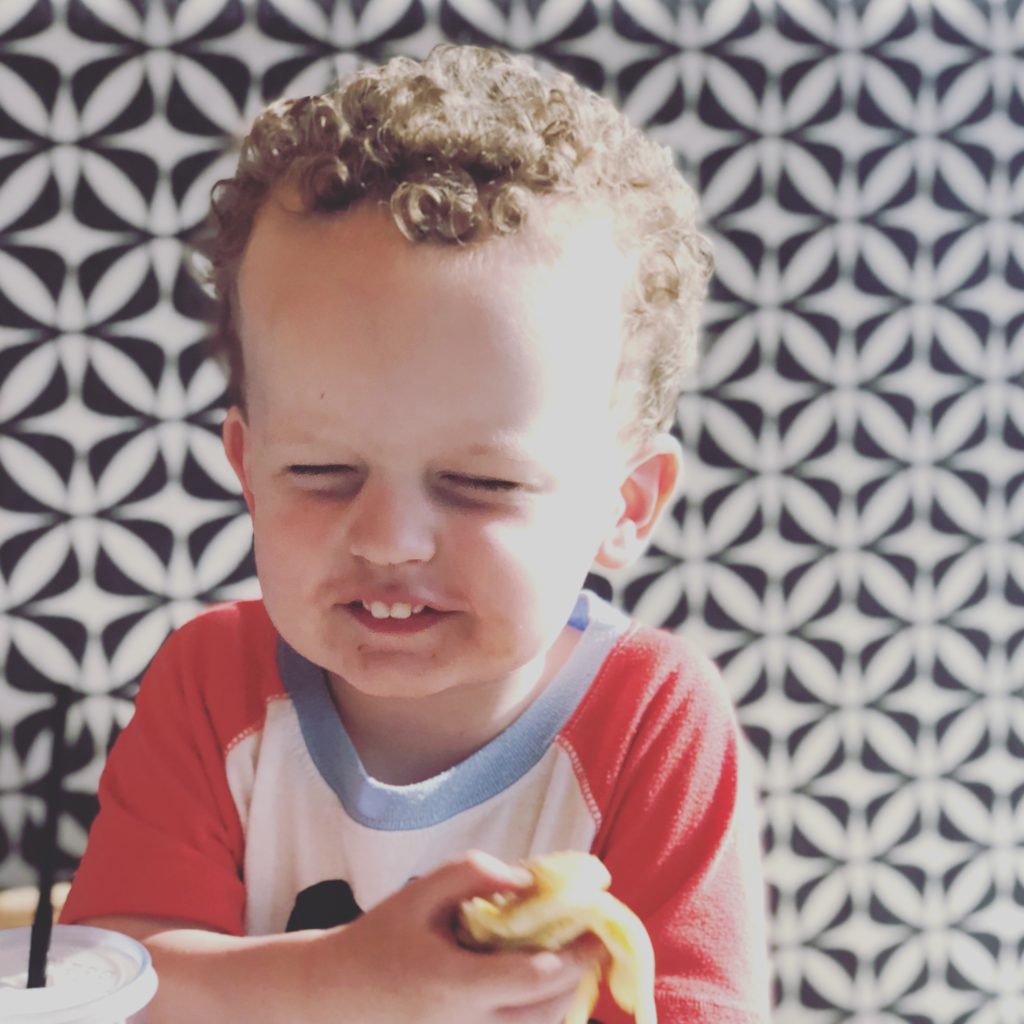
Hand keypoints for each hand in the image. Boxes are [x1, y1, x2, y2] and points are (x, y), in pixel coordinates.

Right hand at [305, 850, 605, 1023]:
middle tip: (590, 940)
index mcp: (455, 986)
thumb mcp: (419, 893)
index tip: (595, 925)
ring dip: (563, 998)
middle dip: (578, 975)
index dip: (575, 953)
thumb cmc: (379, 940)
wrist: (335, 997)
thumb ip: (472, 874)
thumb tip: (528, 879)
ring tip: (569, 959)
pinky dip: (540, 1015)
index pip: (535, 978)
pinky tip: (539, 986)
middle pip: (548, 1012)